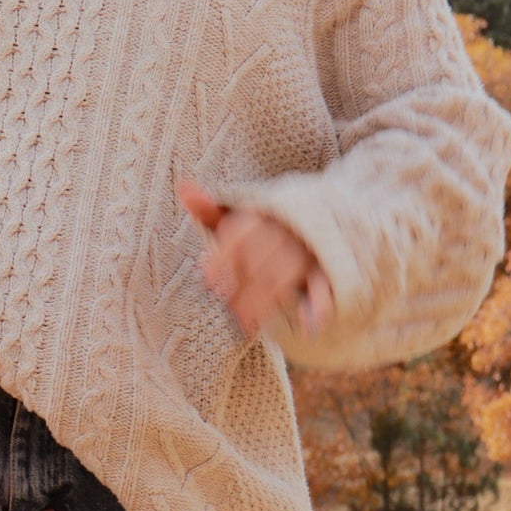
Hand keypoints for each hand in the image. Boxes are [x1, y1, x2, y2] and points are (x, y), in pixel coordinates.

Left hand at [177, 179, 334, 340]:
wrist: (322, 219)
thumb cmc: (265, 229)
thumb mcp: (238, 217)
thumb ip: (211, 210)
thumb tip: (182, 186)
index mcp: (264, 212)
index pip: (242, 229)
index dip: (222, 255)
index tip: (206, 277)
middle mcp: (289, 227)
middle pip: (261, 256)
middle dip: (241, 286)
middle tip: (226, 309)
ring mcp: (310, 247)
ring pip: (286, 274)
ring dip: (265, 300)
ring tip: (245, 322)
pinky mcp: (329, 267)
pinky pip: (324, 284)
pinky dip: (320, 304)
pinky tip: (308, 324)